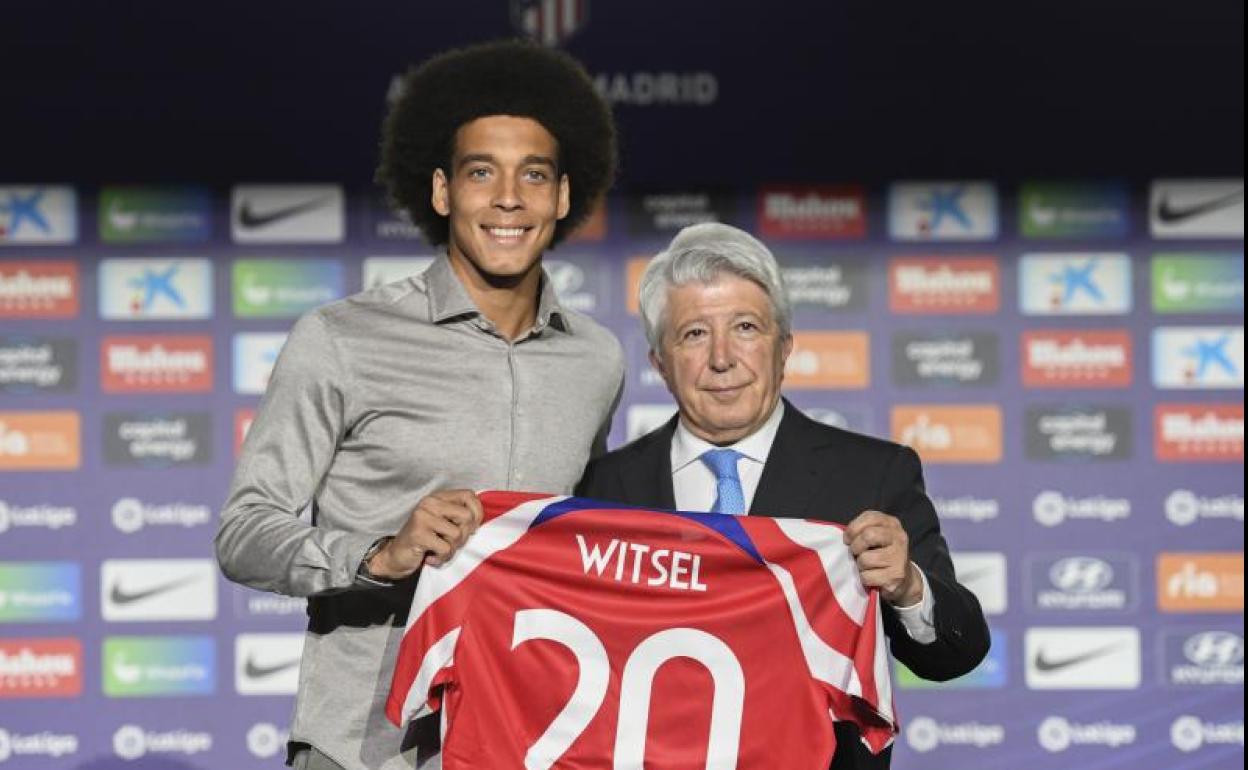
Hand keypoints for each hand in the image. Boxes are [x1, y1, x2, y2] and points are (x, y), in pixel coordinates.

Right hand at [369, 489, 483, 577]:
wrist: (397, 556)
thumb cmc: (426, 540)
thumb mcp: (444, 523)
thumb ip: (459, 516)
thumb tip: (479, 521)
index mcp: (438, 497)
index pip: (469, 495)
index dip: (477, 513)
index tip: (472, 528)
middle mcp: (430, 503)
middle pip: (466, 516)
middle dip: (464, 535)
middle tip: (451, 543)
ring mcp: (422, 517)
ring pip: (457, 534)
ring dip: (451, 549)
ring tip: (439, 550)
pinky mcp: (418, 533)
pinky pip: (445, 548)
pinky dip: (442, 557)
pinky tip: (431, 557)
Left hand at [843, 510, 922, 605]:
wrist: (904, 579)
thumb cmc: (882, 553)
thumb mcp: (875, 535)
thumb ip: (862, 530)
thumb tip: (846, 538)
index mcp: (891, 523)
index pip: (869, 517)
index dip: (852, 529)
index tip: (848, 540)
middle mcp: (898, 537)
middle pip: (868, 535)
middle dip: (855, 546)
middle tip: (856, 553)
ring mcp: (899, 557)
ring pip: (865, 559)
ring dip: (860, 565)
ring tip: (867, 566)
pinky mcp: (896, 575)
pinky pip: (867, 576)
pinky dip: (864, 578)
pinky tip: (873, 577)